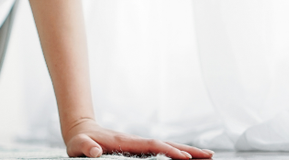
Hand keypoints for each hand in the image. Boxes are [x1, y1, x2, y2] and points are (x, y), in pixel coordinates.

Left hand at [63, 118, 212, 158]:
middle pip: (166, 144)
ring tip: (207, 156)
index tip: (184, 157)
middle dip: (187, 150)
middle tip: (209, 156)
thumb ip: (86, 148)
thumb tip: (96, 152)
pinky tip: (187, 159)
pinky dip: (176, 153)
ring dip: (186, 151)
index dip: (168, 150)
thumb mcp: (79, 145)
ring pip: (167, 147)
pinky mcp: (139, 149)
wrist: (81, 132)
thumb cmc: (80, 141)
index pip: (151, 145)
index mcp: (125, 142)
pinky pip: (161, 151)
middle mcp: (136, 142)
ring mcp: (139, 145)